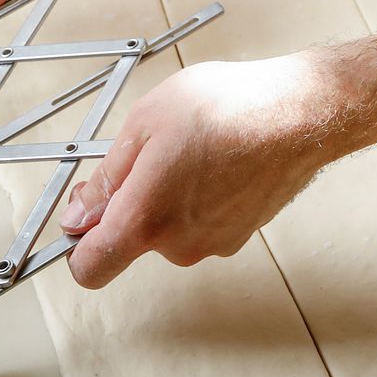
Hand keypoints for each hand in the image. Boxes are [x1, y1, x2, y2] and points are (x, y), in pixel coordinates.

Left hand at [62, 55, 334, 288]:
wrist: (299, 113)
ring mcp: (212, 244)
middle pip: (132, 241)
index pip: (89, 269)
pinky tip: (219, 159)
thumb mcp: (145, 122)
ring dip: (170, 198)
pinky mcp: (240, 235)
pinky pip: (202, 224)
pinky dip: (202, 199)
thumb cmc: (225, 107)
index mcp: (144, 219)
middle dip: (132, 203)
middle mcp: (177, 246)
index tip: (86, 212)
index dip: (78, 244)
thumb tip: (77, 217)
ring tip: (193, 148)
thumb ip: (106, 177)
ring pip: (170, 230)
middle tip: (151, 152)